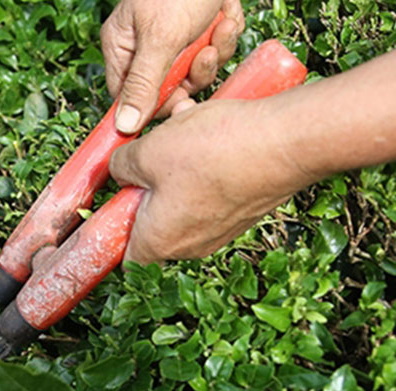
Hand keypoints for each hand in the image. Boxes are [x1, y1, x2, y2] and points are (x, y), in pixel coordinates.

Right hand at [101, 0, 244, 133]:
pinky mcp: (203, 32)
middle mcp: (147, 46)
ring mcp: (177, 39)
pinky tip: (225, 15)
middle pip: (169, 88)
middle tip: (205, 56)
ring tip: (218, 28)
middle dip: (194, 73)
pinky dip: (226, 34)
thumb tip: (123, 127)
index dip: (155, 105)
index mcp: (123, 46)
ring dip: (215, 52)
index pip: (129, 96)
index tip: (179, 105)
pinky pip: (217, 51)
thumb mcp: (160, 38)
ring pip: (198, 71)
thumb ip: (143, 84)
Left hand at [110, 98, 314, 263]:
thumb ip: (121, 166)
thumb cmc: (216, 150)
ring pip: (181, 197)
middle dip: (145, 183)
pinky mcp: (242, 208)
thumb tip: (120, 171)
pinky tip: (208, 129)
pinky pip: (209, 186)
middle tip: (146, 151)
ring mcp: (220, 228)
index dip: (110, 230)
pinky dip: (203, 160)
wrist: (288, 142)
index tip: (107, 202)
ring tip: (181, 129)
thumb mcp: (148, 150)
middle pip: (151, 221)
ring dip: (174, 164)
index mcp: (161, 242)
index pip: (124, 256)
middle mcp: (191, 245)